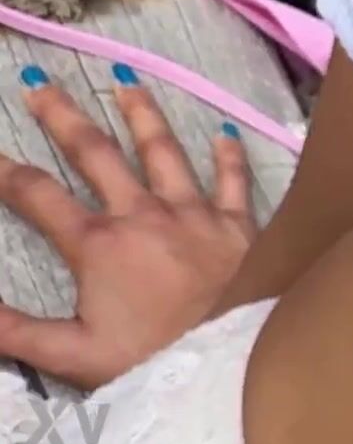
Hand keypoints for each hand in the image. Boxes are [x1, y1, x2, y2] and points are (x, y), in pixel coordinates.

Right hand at [0, 68, 254, 389]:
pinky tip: (225, 133)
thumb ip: (13, 329)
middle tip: (40, 85)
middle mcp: (145, 214)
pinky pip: (233, 181)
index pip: (38, 196)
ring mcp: (195, 213)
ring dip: (143, 115)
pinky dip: (229, 156)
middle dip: (64, 117)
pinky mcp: (238, 224)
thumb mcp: (71, 354)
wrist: (236, 356)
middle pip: (97, 154)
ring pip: (164, 152)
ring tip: (127, 85)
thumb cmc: (153, 358)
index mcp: (99, 244)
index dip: (5, 172)